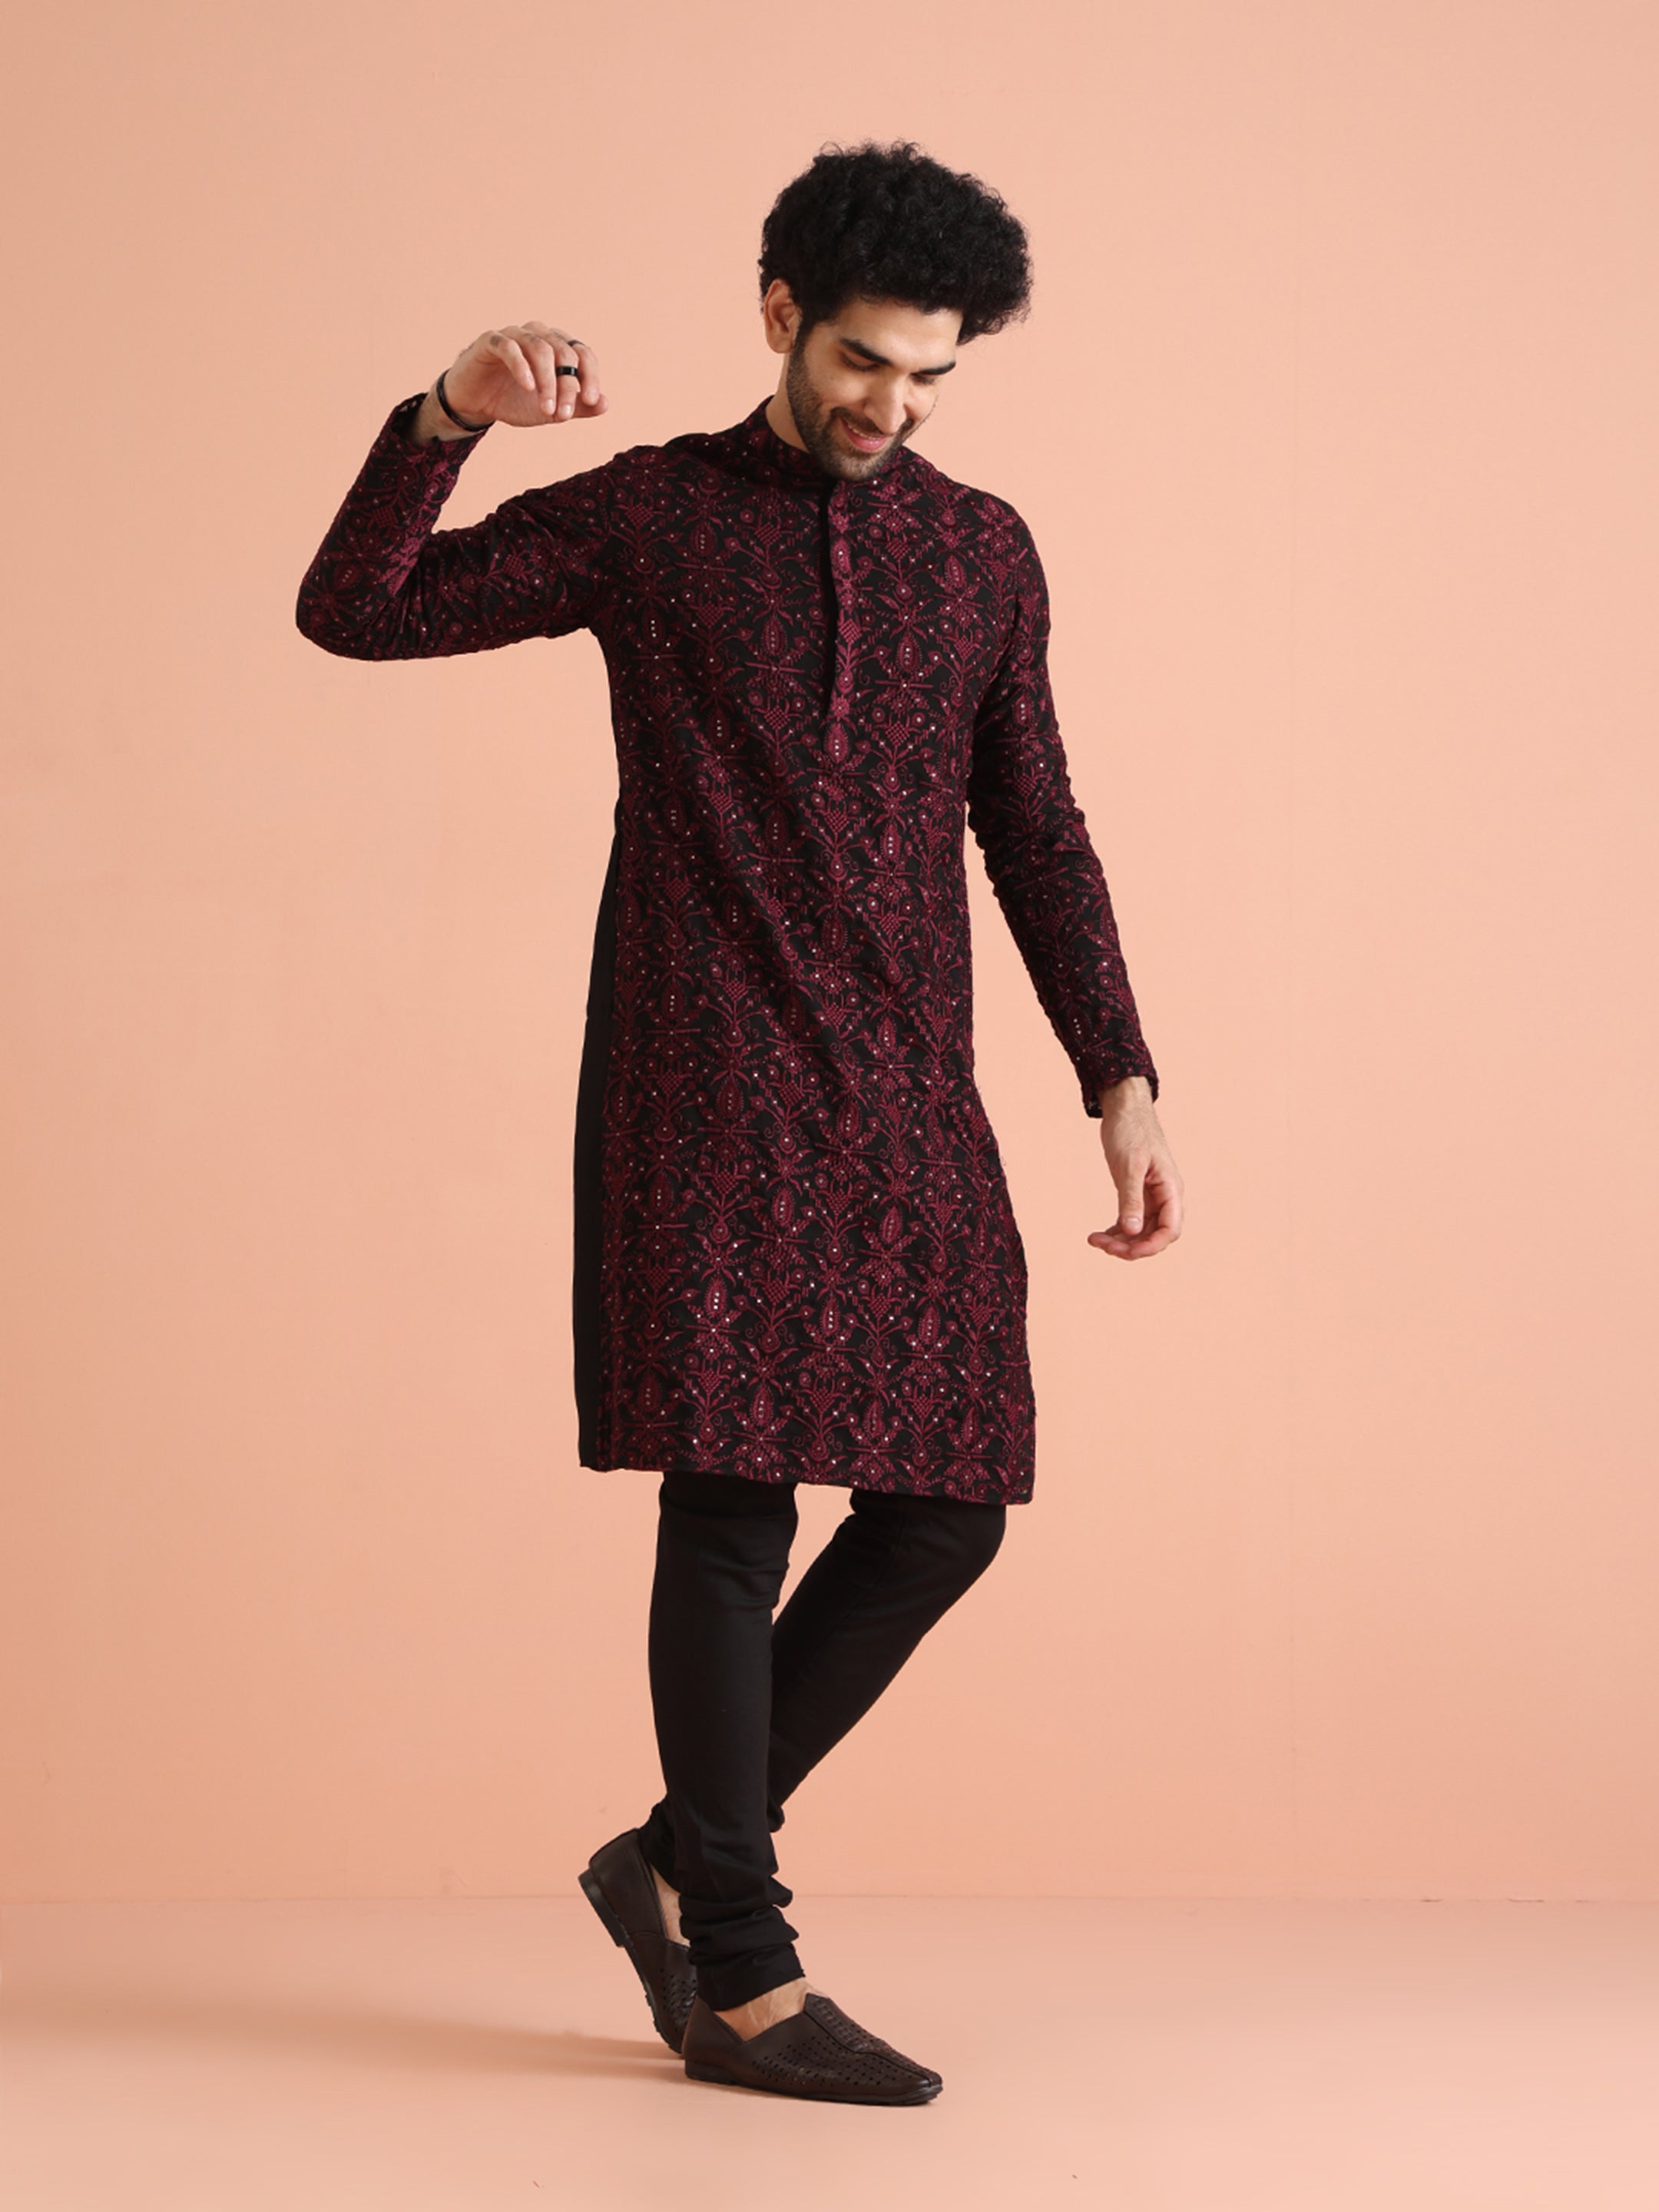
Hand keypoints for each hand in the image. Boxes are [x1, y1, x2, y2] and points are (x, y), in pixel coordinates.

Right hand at [440, 322, 606, 428]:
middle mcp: (539, 335)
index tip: (592, 400)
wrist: (476, 403)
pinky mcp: (491, 341)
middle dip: (567, 386)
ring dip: (547, 382)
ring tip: (547, 410)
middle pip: (564, 353)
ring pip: (540, 349)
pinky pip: (509, 347)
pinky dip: (521, 367)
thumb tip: (605, 404)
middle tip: (564, 415)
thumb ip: (577, 407)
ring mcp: (514, 335)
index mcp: (558, 348)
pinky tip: (527, 387)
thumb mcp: (550, 410)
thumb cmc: (515, 401)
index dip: (591, 375)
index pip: (583, 354)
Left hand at [1088, 1076, 1183, 1260]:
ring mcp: (1151, 1196)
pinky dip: (1117, 1230)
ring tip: (1095, 1240)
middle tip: (1102, 1245)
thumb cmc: (1130, 1131)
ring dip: (1121, 1241)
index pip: (1170, 1229)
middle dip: (1131, 1246)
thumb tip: (1132, 1232)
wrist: (1124, 1108)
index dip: (1151, 1246)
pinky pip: (1130, 1220)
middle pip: (1155, 1235)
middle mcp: (1165, 1196)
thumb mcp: (1129, 1166)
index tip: (1124, 1251)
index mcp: (1171, 1189)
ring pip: (1141, 1230)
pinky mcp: (1136, 1193)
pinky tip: (1099, 1234)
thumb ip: (1131, 1199)